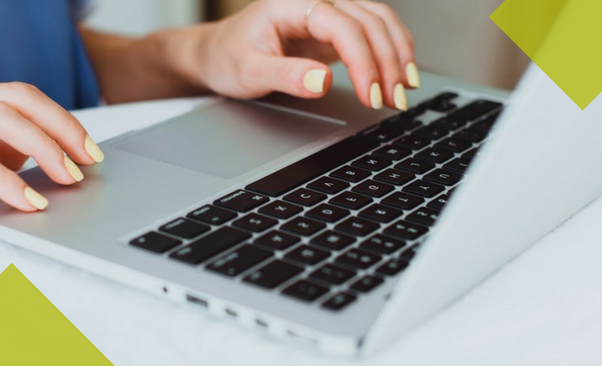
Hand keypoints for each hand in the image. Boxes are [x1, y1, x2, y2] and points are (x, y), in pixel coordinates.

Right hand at [0, 82, 104, 222]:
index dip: (59, 118)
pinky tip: (27, 201)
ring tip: (69, 179)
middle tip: (90, 162)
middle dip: (63, 128)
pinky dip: (6, 180)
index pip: (17, 96)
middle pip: (18, 99)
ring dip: (45, 149)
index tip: (87, 149)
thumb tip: (23, 157)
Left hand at [191, 0, 417, 109]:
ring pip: (379, 22)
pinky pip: (374, 31)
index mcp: (291, 4)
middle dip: (387, 62)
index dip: (362, 58)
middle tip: (392, 101)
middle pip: (368, 21)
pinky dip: (392, 51)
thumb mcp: (249, 72)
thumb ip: (285, 76)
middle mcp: (314, 1)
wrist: (216, 53)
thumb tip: (323, 81)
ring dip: (397, 56)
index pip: (341, 24)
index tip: (369, 93)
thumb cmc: (228, 58)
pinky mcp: (335, 28)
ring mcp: (328, 13)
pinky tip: (400, 75)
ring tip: (403, 92)